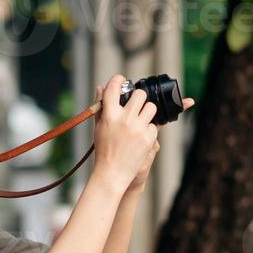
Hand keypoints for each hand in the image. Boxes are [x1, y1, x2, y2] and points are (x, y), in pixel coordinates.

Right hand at [92, 76, 195, 194]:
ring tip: (139, 122)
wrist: (112, 173)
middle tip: (135, 106)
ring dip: (147, 112)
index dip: (118, 80)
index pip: (114, 87)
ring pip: (151, 108)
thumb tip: (101, 87)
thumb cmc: (104, 149)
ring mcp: (138, 128)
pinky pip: (154, 125)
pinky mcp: (148, 138)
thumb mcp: (98, 127)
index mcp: (109, 114)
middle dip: (139, 98)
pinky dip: (149, 130)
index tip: (121, 80)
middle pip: (140, 95)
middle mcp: (124, 119)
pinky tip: (140, 139)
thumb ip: (101, 106)